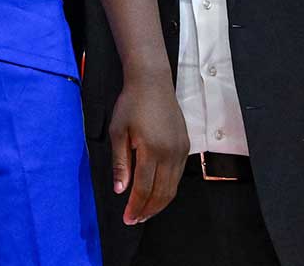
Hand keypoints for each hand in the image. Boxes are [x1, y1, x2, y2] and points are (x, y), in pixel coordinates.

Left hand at [109, 75, 187, 224]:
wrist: (152, 83)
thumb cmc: (130, 105)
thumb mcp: (117, 132)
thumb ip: (120, 163)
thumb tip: (121, 190)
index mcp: (151, 151)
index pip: (145, 188)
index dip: (136, 206)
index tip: (127, 218)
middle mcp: (170, 154)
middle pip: (162, 192)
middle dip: (148, 210)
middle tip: (135, 220)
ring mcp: (181, 151)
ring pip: (173, 187)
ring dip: (159, 203)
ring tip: (144, 212)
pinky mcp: (185, 147)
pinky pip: (178, 176)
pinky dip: (168, 189)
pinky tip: (156, 193)